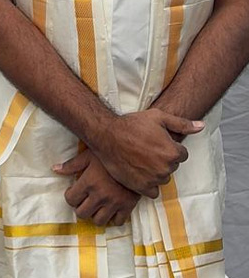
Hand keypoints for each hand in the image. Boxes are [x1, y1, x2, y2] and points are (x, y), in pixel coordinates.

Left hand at [56, 148, 138, 225]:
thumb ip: (71, 165)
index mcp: (88, 182)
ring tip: (97, 205)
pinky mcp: (127, 206)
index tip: (74, 191)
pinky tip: (111, 208)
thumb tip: (54, 169)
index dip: (71, 196)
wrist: (136, 154)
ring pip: (99, 221)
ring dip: (95, 214)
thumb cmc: (109, 153)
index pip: (71, 199)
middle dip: (81, 207)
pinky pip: (117, 222)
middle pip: (82, 214)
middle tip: (85, 200)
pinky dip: (113, 217)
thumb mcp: (89, 155)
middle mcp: (100, 195)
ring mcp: (114, 202)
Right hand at [59, 110, 202, 196]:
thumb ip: (182, 124)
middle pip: (172, 166)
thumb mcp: (158, 117)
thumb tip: (201, 126)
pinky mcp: (141, 188)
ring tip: (141, 158)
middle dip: (163, 159)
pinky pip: (153, 191)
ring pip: (163, 178)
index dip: (170, 147)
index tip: (157, 142)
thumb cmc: (133, 124)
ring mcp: (153, 179)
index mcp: (172, 152)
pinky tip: (139, 171)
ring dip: (156, 171)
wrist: (107, 135)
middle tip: (147, 148)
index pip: (181, 155)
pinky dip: (148, 183)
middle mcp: (165, 168)